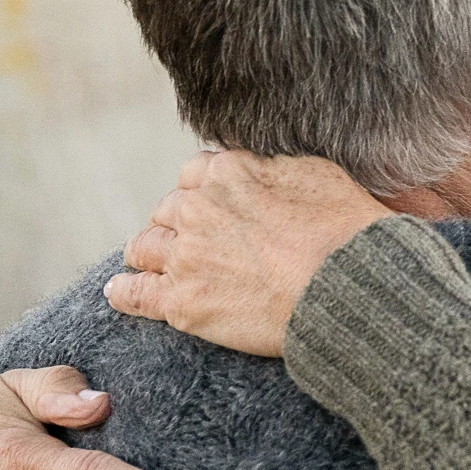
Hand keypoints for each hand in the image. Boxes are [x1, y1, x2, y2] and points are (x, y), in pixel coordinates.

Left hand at [106, 150, 388, 356]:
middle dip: (178, 224)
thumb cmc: (347, 231)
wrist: (350, 287)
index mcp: (228, 172)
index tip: (213, 209)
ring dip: (151, 254)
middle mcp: (197, 207)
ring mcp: (185, 256)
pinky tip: (120, 292)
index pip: (194, 173)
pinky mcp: (182, 303)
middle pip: (167, 210)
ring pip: (144, 248)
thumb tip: (256, 166)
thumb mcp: (316, 173)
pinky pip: (133, 293)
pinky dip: (124, 291)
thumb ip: (272, 167)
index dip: (204, 192)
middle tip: (196, 243)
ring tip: (155, 266)